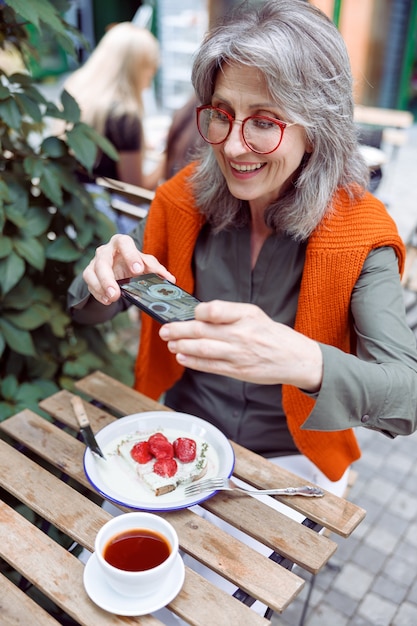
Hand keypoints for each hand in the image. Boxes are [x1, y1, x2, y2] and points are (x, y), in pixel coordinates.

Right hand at [82, 234, 175, 304]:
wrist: (120, 270)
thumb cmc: (133, 264)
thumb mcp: (146, 266)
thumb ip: (156, 270)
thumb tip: (170, 279)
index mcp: (122, 242)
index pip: (124, 243)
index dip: (130, 255)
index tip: (138, 270)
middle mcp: (106, 250)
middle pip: (103, 260)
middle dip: (109, 278)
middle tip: (117, 293)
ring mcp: (95, 261)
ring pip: (92, 272)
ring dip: (102, 287)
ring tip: (112, 298)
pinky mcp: (89, 273)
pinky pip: (89, 283)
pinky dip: (98, 293)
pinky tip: (107, 300)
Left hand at [159, 300, 322, 391]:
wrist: (294, 359)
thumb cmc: (271, 334)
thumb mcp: (254, 314)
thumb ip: (228, 313)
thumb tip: (198, 315)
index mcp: (246, 315)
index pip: (214, 310)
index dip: (197, 312)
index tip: (189, 313)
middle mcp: (242, 334)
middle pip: (202, 331)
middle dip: (179, 330)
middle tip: (165, 329)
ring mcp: (239, 354)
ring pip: (203, 349)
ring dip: (182, 346)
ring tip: (171, 344)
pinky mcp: (237, 371)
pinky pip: (210, 366)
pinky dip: (193, 361)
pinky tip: (182, 357)